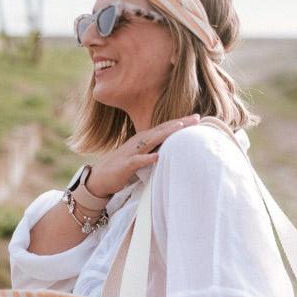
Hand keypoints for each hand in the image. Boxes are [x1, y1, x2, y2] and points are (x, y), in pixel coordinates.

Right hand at [85, 113, 200, 197]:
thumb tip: (173, 150)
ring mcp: (131, 152)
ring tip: (180, 128)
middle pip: (161, 130)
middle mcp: (138, 142)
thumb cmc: (122, 167)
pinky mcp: (124, 166)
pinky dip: (146, 159)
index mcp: (144, 140)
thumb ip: (155, 151)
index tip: (198, 118)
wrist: (99, 179)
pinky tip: (157, 157)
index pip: (165, 129)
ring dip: (164, 134)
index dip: (180, 123)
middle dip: (179, 124)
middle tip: (197, 118)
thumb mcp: (142, 156)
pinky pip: (136, 161)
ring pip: (150, 140)